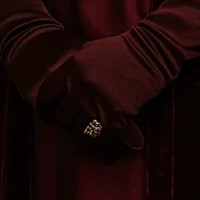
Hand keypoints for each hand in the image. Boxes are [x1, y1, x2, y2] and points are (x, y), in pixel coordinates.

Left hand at [37, 46, 145, 162]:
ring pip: (77, 133)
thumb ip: (75, 73)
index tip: (50, 117)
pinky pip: (98, 141)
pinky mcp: (114, 117)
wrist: (152, 50)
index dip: (46, 110)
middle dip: (69, 125)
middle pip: (63, 117)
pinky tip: (109, 150)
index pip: (47, 95)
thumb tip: (66, 94)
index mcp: (72, 68)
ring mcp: (96, 102)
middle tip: (79, 126)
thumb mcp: (91, 53)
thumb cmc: (123, 50)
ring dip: (84, 138)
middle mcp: (79, 86)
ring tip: (93, 138)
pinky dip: (102, 149)